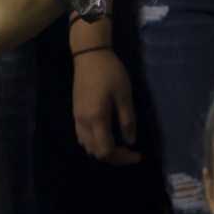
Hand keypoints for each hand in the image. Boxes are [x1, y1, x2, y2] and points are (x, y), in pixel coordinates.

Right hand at [72, 49, 141, 164]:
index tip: (138, 153)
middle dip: (114, 156)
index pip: (107, 150)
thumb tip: (130, 141)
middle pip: (95, 152)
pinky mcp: (75, 112)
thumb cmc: (110, 73)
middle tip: (130, 150)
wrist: (89, 55)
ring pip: (87, 145)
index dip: (123, 157)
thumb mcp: (124, 96)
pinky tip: (106, 133)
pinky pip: (82, 136)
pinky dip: (95, 142)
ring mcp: (77, 117)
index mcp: (96, 118)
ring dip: (103, 150)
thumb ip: (127, 120)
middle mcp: (83, 122)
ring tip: (119, 144)